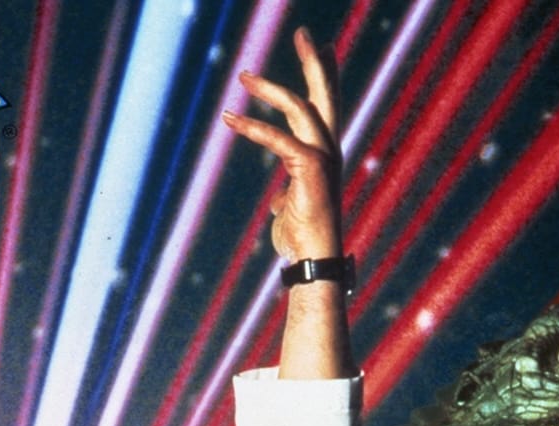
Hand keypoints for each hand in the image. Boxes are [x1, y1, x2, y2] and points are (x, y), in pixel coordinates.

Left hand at [222, 27, 343, 260]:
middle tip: (305, 32)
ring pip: (300, 108)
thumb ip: (287, 194)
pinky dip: (253, 127)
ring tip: (244, 75)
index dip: (324, 76)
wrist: (312, 261)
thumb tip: (278, 199)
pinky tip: (229, 118)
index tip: (323, 48)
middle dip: (315, 62)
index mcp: (324, 154)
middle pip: (324, 96)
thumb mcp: (290, 209)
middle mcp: (330, 149)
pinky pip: (278, 139)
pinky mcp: (310, 168)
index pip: (325, 107)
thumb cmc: (301, 239)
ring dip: (271, 88)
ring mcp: (324, 157)